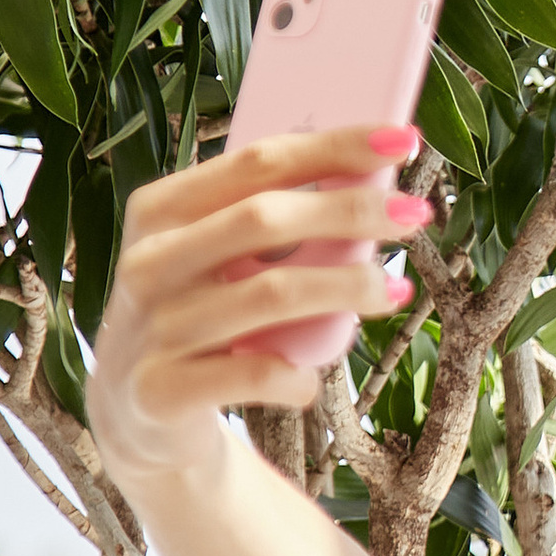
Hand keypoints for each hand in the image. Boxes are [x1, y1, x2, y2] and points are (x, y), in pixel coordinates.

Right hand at [91, 124, 425, 485]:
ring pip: (272, 294)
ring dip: (348, 288)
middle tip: (415, 215)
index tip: (404, 141)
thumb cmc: (201, 315)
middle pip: (264, 218)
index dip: (335, 147)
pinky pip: (257, 374)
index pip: (257, 161)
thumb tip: (373, 179)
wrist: (140, 414)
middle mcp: (148, 262)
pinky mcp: (161, 391)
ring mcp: (151, 327)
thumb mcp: (215, 257)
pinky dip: (301, 374)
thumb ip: (269, 219)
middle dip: (353, 210)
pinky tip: (311, 378)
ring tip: (393, 291)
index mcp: (160, 210)